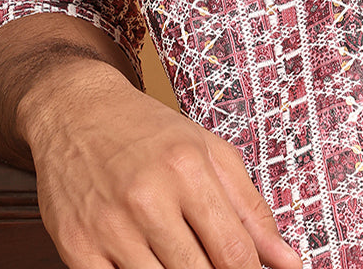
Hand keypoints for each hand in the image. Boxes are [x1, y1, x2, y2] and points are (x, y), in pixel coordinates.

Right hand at [20, 57, 300, 268]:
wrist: (73, 110)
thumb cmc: (146, 130)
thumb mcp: (206, 150)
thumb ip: (250, 207)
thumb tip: (288, 261)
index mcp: (187, 168)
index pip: (234, 253)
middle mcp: (147, 197)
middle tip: (208, 261)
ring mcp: (109, 225)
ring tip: (178, 257)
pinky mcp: (76, 246)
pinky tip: (145, 261)